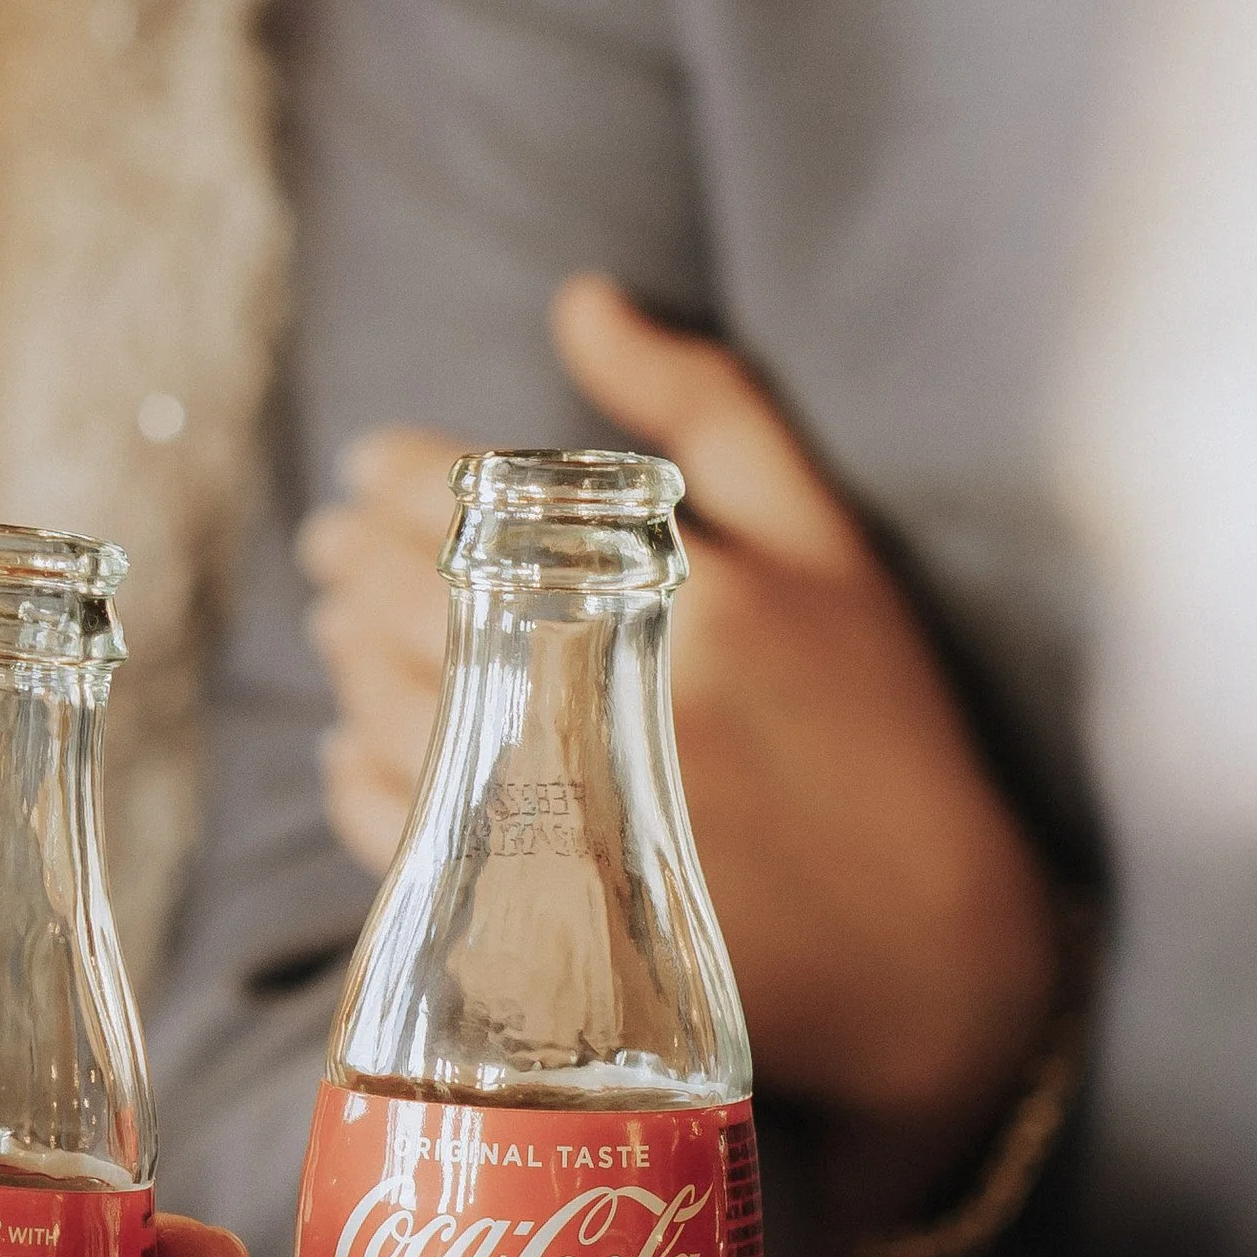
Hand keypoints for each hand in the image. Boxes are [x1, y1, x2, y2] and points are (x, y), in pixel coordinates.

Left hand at [300, 276, 1057, 1135]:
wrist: (924, 956)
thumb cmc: (883, 733)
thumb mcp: (826, 543)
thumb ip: (703, 408)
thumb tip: (576, 300)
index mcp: (675, 594)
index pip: (470, 497)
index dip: (392, 474)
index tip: (368, 470)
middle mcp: (603, 703)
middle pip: (403, 600)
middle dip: (348, 560)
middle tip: (331, 548)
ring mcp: (557, 817)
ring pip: (382, 707)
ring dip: (344, 655)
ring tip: (344, 629)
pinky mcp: (526, 915)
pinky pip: (390, 828)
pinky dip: (352, 774)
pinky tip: (357, 744)